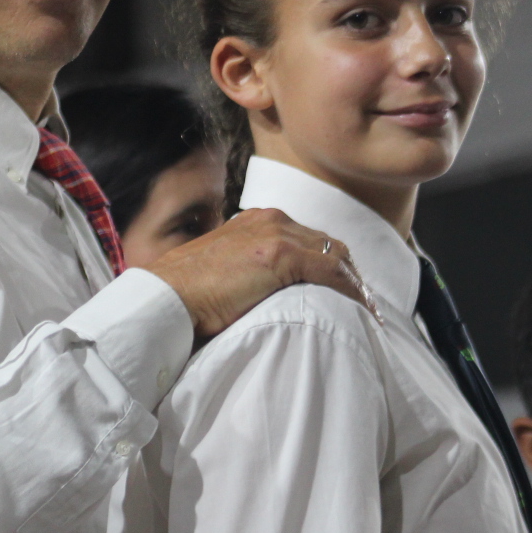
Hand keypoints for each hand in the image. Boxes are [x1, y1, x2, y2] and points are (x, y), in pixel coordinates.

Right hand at [141, 207, 376, 337]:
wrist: (165, 297)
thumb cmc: (182, 294)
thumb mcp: (218, 271)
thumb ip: (243, 271)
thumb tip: (259, 295)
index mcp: (253, 222)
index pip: (306, 238)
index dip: (328, 263)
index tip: (339, 289)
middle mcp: (270, 220)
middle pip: (327, 243)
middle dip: (347, 272)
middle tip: (360, 303)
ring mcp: (277, 234)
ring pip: (336, 255)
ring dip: (353, 284)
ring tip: (366, 312)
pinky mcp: (282, 256)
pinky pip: (332, 272)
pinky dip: (350, 292)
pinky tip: (360, 312)